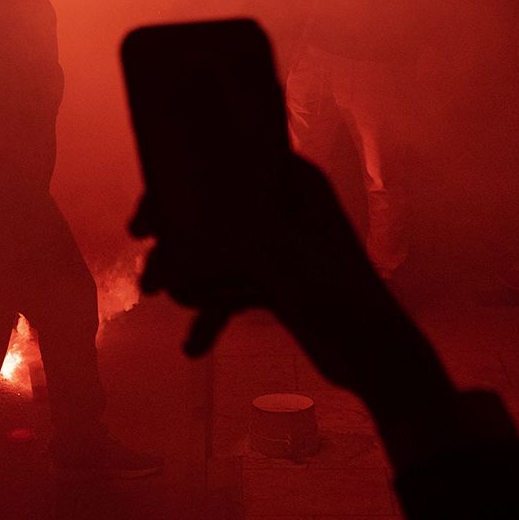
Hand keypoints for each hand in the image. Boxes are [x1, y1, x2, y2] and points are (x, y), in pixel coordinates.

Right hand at [134, 155, 450, 408]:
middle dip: (175, 237)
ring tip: (156, 296)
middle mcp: (287, 206)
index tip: (142, 222)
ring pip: (219, 250)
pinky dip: (213, 311)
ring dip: (189, 276)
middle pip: (214, 208)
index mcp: (294, 183)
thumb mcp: (275, 252)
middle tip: (143, 263)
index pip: (224, 164)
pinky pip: (234, 287)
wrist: (375, 355)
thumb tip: (174, 200)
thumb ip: (227, 222)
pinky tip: (193, 347)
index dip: (177, 184)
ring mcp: (284, 245)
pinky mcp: (282, 282)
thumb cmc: (332, 296)